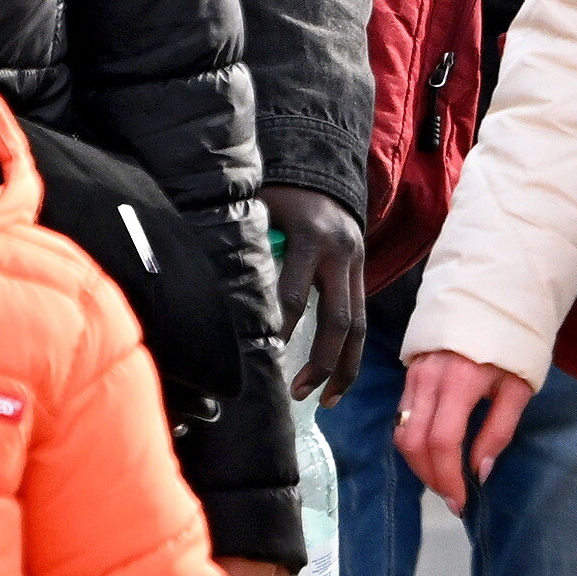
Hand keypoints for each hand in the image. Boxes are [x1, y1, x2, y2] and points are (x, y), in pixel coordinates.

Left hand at [262, 186, 369, 403]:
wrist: (322, 173)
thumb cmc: (278, 194)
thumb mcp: (258, 207)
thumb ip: (244, 242)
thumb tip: (214, 286)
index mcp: (310, 237)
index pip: (295, 293)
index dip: (280, 328)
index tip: (265, 357)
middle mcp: (340, 255)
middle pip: (337, 320)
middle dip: (320, 362)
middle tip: (296, 393)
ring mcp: (356, 267)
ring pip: (358, 328)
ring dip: (343, 369)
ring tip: (326, 402)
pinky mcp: (362, 277)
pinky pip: (360, 322)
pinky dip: (350, 356)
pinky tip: (338, 384)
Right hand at [391, 350, 535, 509]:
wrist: (490, 301)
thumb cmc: (511, 347)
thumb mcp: (518, 388)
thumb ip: (499, 431)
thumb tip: (479, 471)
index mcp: (460, 382)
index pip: (442, 441)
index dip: (448, 477)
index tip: (461, 501)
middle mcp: (428, 380)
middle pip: (413, 442)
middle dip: (430, 476)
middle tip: (451, 496)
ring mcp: (413, 376)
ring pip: (401, 432)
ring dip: (418, 463)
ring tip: (443, 479)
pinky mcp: (408, 375)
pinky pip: (402, 417)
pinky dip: (414, 443)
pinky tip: (434, 454)